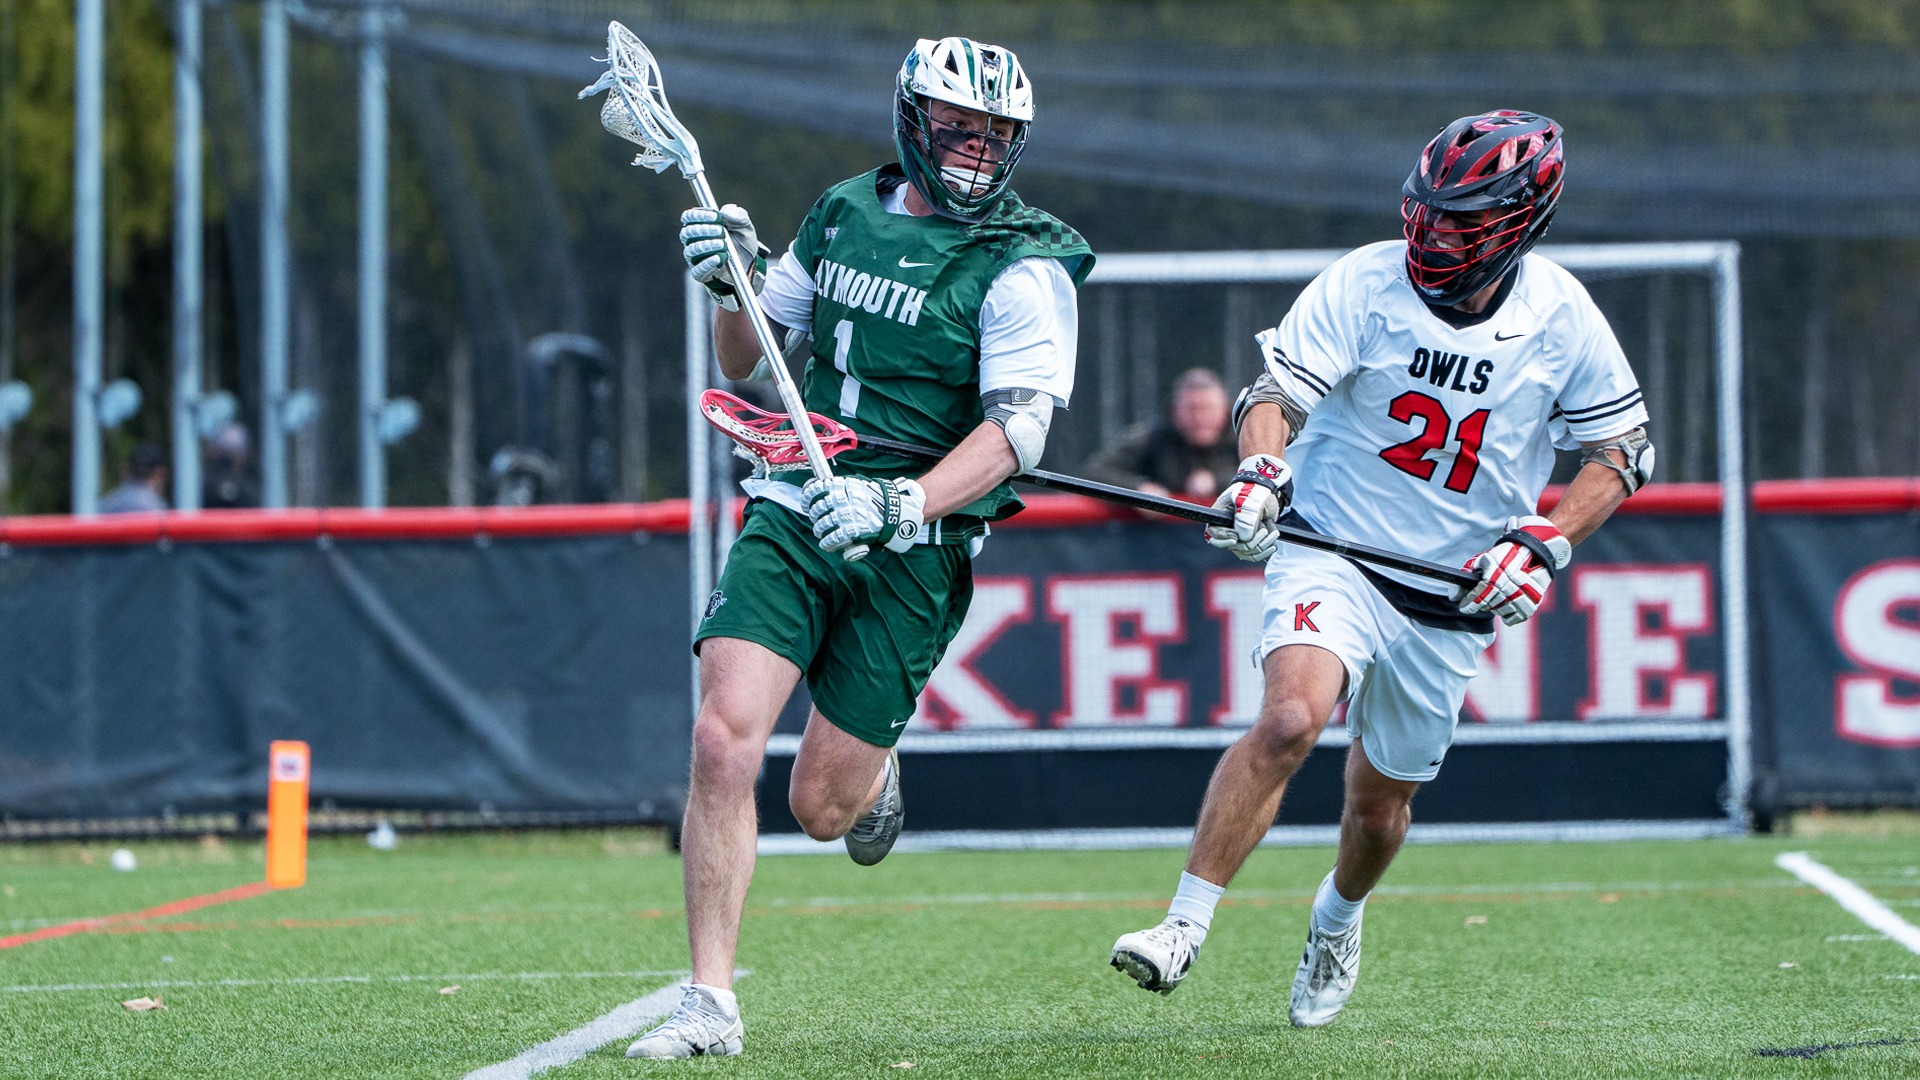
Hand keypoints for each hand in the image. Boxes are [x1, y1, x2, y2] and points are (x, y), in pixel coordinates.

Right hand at [679, 204, 767, 310]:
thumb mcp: (744, 227)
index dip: (699, 215)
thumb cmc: (742, 243)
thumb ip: (738, 216)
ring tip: (723, 245)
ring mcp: (695, 258)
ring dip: (707, 245)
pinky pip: (698, 269)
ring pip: (691, 250)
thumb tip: (727, 211)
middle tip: (721, 231)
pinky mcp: (701, 274)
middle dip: (704, 230)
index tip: (716, 216)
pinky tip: (719, 258)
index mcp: (700, 226)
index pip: (688, 217)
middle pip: (687, 233)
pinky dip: (708, 263)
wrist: (750, 266)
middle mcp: (693, 241)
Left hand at [803, 476, 926, 554]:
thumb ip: (835, 486)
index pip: (816, 489)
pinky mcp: (852, 532)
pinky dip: (827, 543)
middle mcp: (842, 499)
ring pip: (822, 525)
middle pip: (817, 509)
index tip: (806, 503)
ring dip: (820, 530)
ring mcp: (847, 516)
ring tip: (822, 532)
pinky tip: (827, 544)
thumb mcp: (856, 485)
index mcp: (843, 486)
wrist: (895, 512)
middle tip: (818, 520)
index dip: (807, 498)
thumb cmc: (873, 499)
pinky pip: (832, 538)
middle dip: (815, 516)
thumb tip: (811, 485)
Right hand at [1204, 454, 1291, 561]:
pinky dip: (1265, 550)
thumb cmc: (1255, 491)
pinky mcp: (1250, 541)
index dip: (1223, 538)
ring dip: (1262, 544)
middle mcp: (1228, 528)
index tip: (1236, 537)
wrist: (1268, 490)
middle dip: (1250, 542)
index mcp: (1220, 516)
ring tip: (1272, 532)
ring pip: (1245, 552)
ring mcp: (1240, 536)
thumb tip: (1243, 538)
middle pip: (1232, 546)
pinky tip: (1273, 542)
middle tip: (1264, 531)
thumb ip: (1246, 518)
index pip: (1213, 534)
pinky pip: (1254, 554)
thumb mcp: (1250, 500)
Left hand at [1458, 515, 1571, 624]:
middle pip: (1488, 605)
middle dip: (1479, 604)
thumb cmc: (1507, 555)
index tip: (1462, 606)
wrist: (1535, 552)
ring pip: (1500, 611)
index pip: (1478, 596)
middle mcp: (1510, 586)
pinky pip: (1514, 618)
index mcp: (1497, 574)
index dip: (1468, 603)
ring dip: (1495, 607)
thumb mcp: (1486, 558)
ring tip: (1497, 597)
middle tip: (1478, 601)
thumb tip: (1456, 593)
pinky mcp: (1532, 605)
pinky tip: (1507, 604)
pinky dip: (1508, 614)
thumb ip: (1470, 573)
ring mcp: (1522, 597)